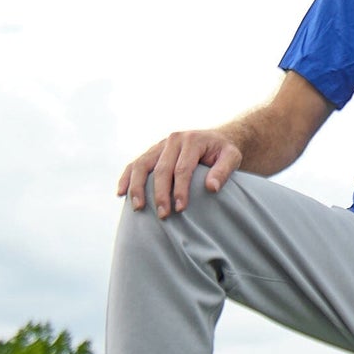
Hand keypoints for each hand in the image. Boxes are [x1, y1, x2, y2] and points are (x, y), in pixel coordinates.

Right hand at [118, 130, 242, 217]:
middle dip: (160, 194)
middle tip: (163, 215)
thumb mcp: (232, 157)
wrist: (216, 138)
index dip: (180, 190)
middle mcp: (173, 140)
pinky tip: (121, 193)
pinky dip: (126, 177)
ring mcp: (159, 145)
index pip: (182, 168)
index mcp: (191, 140)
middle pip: (161, 169)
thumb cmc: (224, 151)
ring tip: (138, 207)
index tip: (181, 209)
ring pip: (142, 165)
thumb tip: (211, 187)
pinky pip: (135, 164)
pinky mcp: (152, 152)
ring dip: (138, 187)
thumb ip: (223, 171)